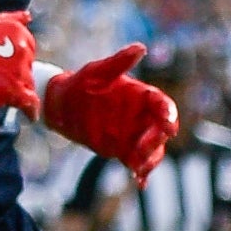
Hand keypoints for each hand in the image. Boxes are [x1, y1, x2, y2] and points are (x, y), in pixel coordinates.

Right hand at [0, 12, 39, 114]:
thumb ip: (11, 19)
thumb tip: (28, 17)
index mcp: (19, 32)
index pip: (26, 51)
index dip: (12, 61)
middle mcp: (24, 49)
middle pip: (26, 69)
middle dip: (13, 75)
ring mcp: (20, 69)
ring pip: (26, 86)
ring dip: (14, 90)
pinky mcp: (13, 89)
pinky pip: (30, 103)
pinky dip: (31, 111)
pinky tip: (29, 116)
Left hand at [42, 42, 179, 181]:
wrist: (61, 106)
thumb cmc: (80, 84)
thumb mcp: (97, 72)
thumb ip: (119, 63)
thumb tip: (141, 47)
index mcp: (141, 95)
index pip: (162, 104)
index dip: (168, 114)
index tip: (168, 124)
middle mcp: (141, 116)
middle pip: (160, 131)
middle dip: (155, 142)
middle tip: (141, 150)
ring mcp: (134, 134)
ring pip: (152, 150)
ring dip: (150, 161)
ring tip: (137, 168)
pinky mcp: (124, 150)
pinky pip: (137, 163)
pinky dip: (142, 173)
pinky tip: (140, 183)